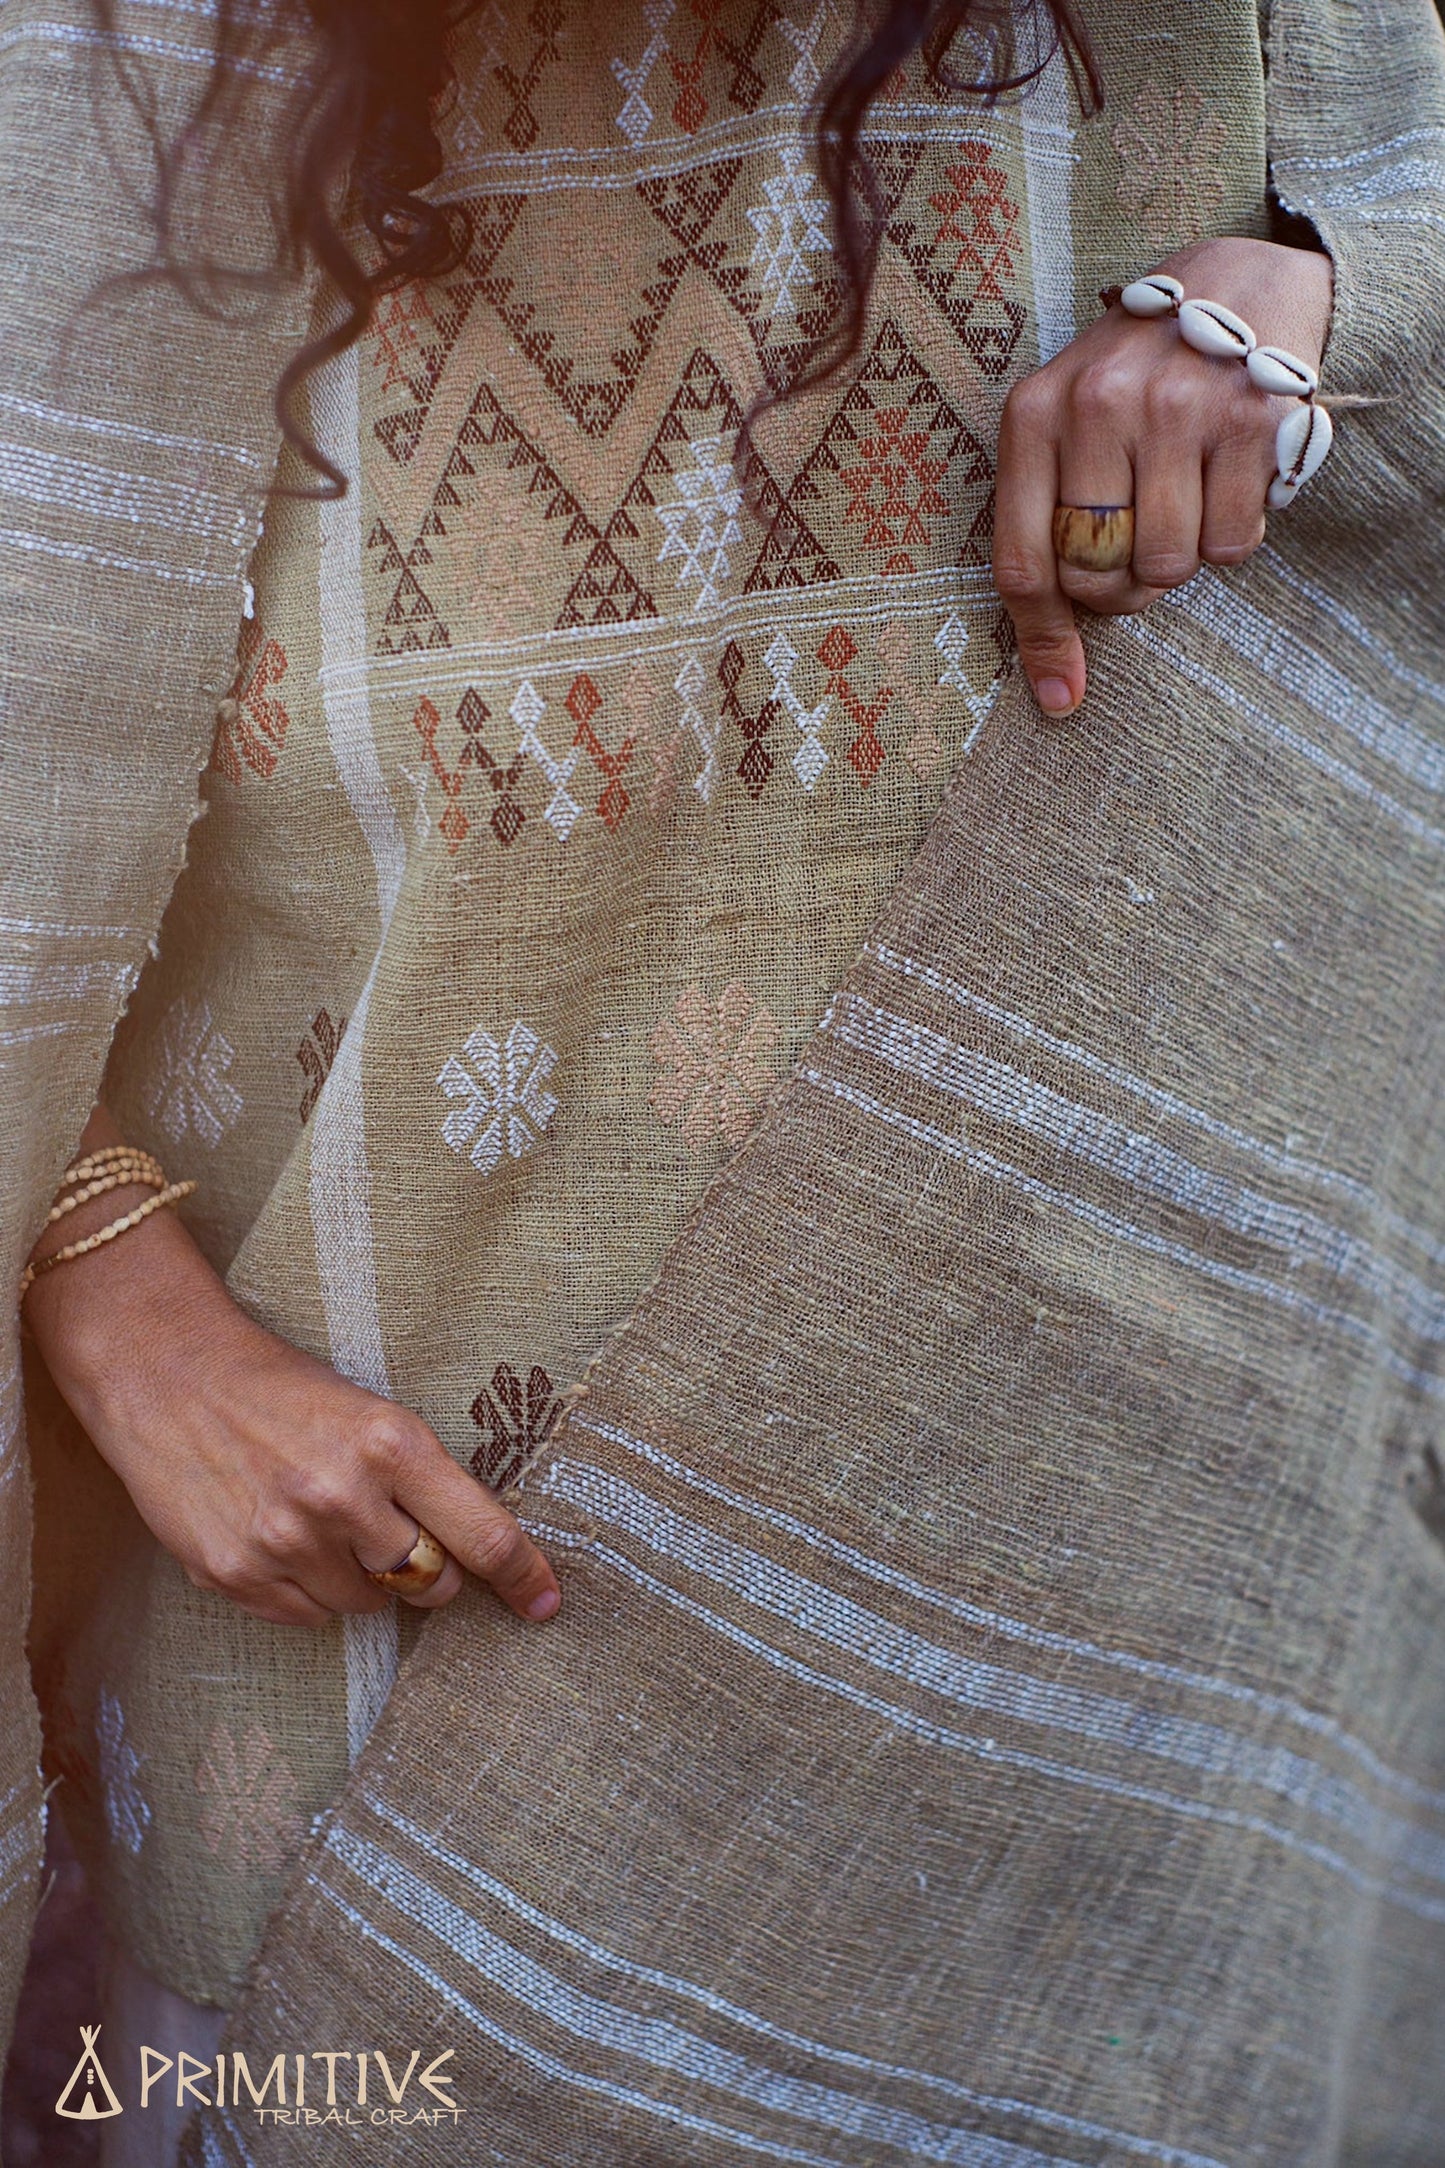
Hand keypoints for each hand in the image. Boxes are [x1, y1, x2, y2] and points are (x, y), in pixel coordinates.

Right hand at [24, 1111, 561, 1629]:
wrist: (168, 1375)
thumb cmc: (280, 1389)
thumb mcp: (367, 1410)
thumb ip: (418, 1479)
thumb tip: (474, 1554)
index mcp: (390, 1442)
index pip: (481, 1533)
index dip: (524, 1576)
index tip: (547, 1604)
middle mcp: (343, 1495)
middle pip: (429, 1582)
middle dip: (428, 1572)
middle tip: (396, 1535)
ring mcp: (286, 1540)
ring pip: (368, 1607)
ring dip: (363, 1581)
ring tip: (323, 1523)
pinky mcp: (237, 1574)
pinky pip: (308, 1618)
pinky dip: (308, 1592)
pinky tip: (281, 1539)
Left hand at [993, 236, 1333, 715]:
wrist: (1237, 286)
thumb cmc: (1137, 380)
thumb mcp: (1067, 428)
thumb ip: (1045, 530)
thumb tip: (1053, 690)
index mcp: (1034, 412)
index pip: (1022, 560)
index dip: (1042, 638)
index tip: (1059, 695)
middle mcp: (1098, 403)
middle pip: (1096, 575)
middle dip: (1120, 589)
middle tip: (1138, 550)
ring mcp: (1177, 405)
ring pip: (1166, 566)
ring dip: (1178, 561)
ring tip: (1183, 505)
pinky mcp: (1251, 416)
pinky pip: (1230, 543)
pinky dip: (1230, 535)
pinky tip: (1226, 484)